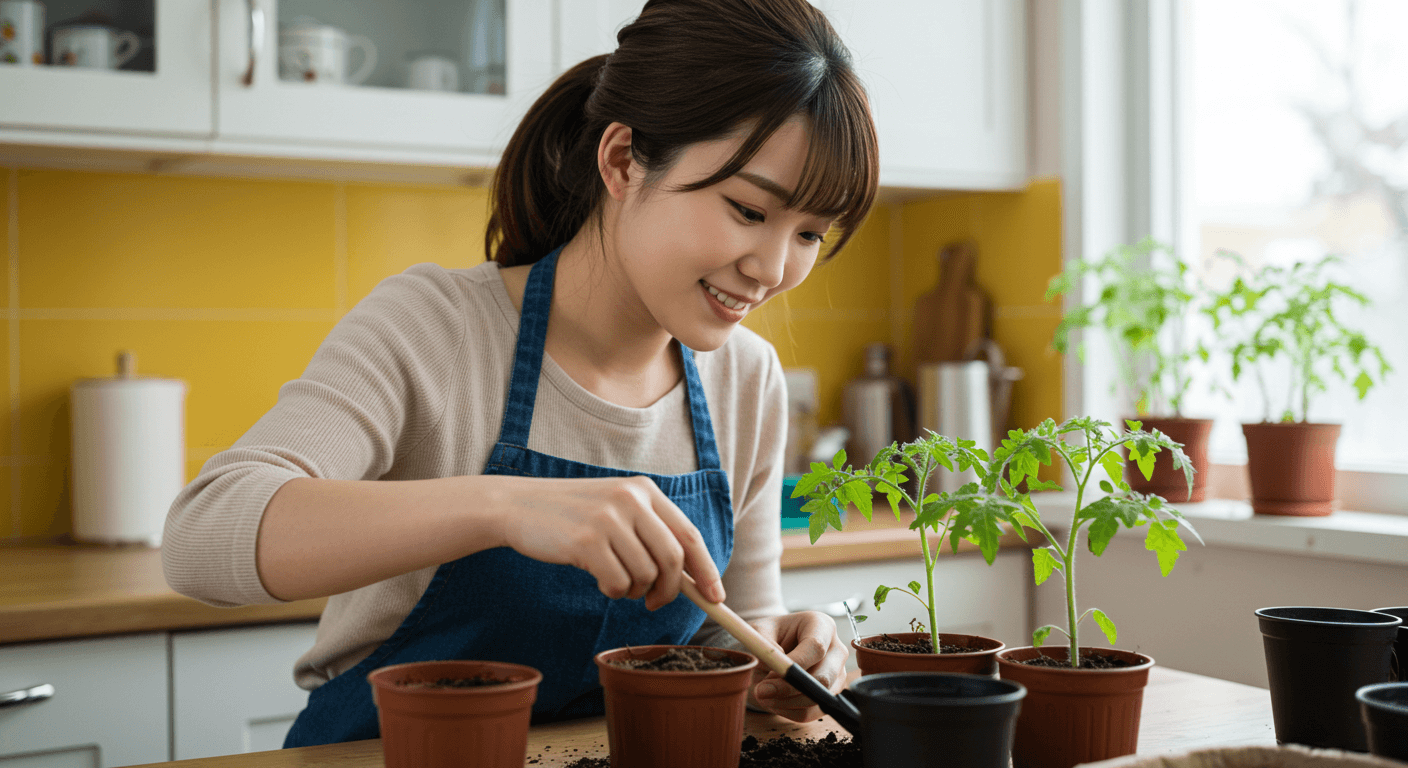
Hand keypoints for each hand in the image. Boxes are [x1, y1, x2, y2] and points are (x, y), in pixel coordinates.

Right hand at [492, 475, 724, 609]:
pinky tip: (598, 580)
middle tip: (654, 603)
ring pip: (645, 575)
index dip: (706, 570)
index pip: (689, 534)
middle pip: (673, 559)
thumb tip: (692, 580)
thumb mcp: (616, 510)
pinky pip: (617, 583)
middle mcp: (630, 499)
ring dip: (634, 591)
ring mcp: (608, 519)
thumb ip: (650, 534)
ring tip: (616, 581)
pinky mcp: (586, 541)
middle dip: (670, 590)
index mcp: (644, 490)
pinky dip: (612, 591)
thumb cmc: (572, 516)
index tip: (716, 598)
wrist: (518, 506)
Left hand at [746, 612, 848, 721]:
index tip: (769, 674)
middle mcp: (836, 650)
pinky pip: (811, 712)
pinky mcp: (831, 695)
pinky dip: (788, 711)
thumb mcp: (759, 631)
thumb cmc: (770, 636)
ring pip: (816, 699)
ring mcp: (838, 675)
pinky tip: (773, 700)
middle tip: (760, 691)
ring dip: (784, 702)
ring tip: (762, 693)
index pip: (816, 647)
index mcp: (822, 626)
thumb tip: (773, 661)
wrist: (776, 649)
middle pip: (822, 677)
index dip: (795, 665)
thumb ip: (763, 642)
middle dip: (788, 689)